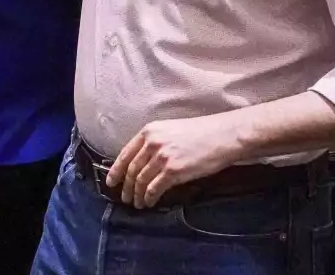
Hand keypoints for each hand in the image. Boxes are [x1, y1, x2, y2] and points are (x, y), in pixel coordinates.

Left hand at [107, 113, 246, 208]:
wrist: (223, 135)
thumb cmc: (202, 133)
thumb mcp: (171, 130)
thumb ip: (155, 143)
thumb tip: (144, 162)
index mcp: (149, 131)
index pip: (125, 154)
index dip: (116, 170)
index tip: (111, 181)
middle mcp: (152, 143)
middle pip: (131, 169)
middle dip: (126, 186)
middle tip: (124, 198)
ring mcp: (162, 157)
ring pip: (140, 180)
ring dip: (137, 195)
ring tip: (137, 203)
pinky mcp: (173, 170)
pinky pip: (154, 188)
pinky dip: (149, 198)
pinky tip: (149, 202)